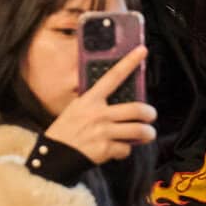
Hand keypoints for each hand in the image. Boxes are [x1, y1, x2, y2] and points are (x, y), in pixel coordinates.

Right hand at [43, 47, 157, 163]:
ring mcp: (103, 132)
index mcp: (90, 99)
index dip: (130, 62)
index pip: (113, 76)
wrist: (54, 154)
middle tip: (150, 115)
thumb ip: (95, 102)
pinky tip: (118, 149)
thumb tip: (116, 99)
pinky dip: (125, 150)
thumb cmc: (66, 130)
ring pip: (138, 130)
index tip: (142, 51)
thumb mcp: (76, 108)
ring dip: (147, 133)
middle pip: (136, 109)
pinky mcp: (106, 149)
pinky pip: (126, 149)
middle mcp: (99, 113)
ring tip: (147, 133)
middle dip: (149, 113)